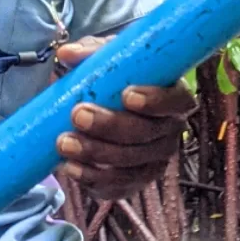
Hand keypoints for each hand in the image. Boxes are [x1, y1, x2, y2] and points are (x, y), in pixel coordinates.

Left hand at [53, 36, 195, 200]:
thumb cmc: (119, 77)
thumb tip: (67, 54)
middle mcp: (171, 130)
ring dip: (95, 154)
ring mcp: (155, 159)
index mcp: (174, 96)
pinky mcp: (136, 181)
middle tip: (77, 115)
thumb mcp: (110, 58)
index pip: (175, 100)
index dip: (154, 100)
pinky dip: (93, 179)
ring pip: (130, 163)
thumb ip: (92, 53)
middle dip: (110, 126)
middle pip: (146, 134)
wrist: (112, 105)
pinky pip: (118, 187)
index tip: (126, 95)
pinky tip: (72, 167)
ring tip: (64, 143)